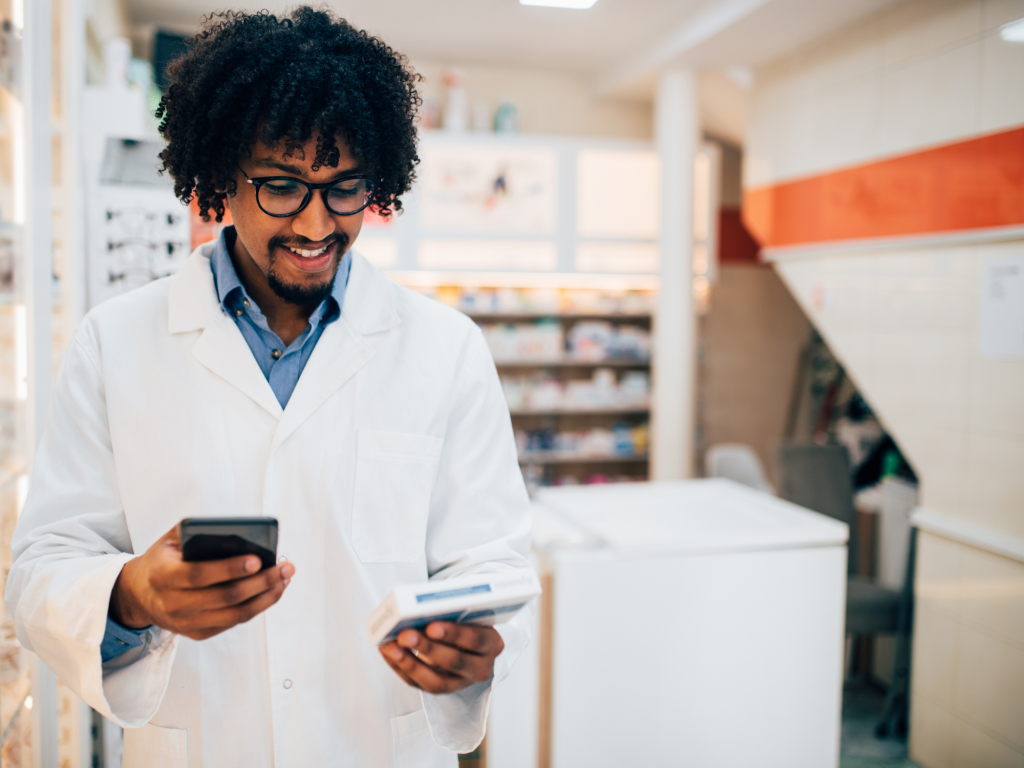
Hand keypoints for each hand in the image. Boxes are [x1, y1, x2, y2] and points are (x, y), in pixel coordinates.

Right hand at [108, 525, 294, 640]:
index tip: (258, 559)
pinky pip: (233, 622)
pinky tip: (272, 591)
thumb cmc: (164, 559)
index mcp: (163, 576)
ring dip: (266, 597)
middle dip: (261, 582)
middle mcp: (172, 604)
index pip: (200, 574)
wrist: (139, 594)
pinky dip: (257, 607)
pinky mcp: (197, 633)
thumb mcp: (171, 540)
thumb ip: (198, 532)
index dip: (230, 568)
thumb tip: (241, 534)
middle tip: (286, 567)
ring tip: (285, 579)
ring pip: (235, 614)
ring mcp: (185, 623)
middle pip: (225, 597)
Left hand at [379, 622, 503, 693]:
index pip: (474, 639)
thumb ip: (453, 611)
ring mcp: (460, 683)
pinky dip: (400, 668)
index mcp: (492, 643)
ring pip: (435, 681)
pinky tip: (388, 652)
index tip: (431, 626)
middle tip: (405, 635)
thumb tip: (420, 607)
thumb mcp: (469, 614)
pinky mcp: (441, 690)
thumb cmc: (466, 621)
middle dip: (427, 648)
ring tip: (390, 647)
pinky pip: (418, 685)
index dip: (453, 634)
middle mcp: (480, 668)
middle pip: (454, 661)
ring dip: (409, 664)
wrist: (468, 642)